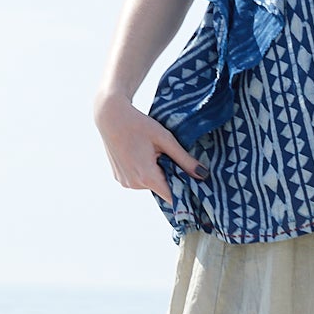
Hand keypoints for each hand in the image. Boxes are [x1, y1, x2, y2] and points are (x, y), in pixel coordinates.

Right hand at [93, 91, 207, 205]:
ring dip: (158, 175)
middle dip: (172, 179)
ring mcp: (125, 182)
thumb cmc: (139, 125)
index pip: (172, 197)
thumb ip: (185, 160)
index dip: (185, 194)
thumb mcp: (166, 139)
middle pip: (162, 189)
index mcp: (147, 176)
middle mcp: (134, 184)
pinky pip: (139, 180)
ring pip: (151, 185)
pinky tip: (144, 154)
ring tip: (155, 153)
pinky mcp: (120, 177)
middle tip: (176, 160)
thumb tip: (203, 175)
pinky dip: (146, 172)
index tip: (196, 189)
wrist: (110, 116)